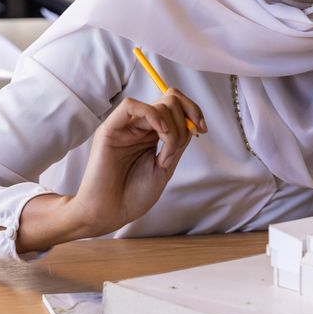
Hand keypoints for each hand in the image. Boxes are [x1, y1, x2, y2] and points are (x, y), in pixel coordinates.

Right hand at [73, 89, 205, 235]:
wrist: (111, 213)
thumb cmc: (134, 195)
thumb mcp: (165, 167)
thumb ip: (177, 143)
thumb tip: (192, 122)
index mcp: (151, 134)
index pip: (174, 106)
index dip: (193, 111)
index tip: (203, 129)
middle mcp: (139, 127)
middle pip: (169, 100)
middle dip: (184, 121)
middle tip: (177, 149)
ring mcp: (124, 127)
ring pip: (156, 105)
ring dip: (171, 129)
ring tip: (164, 156)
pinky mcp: (109, 129)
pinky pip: (131, 106)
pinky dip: (153, 115)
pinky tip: (160, 133)